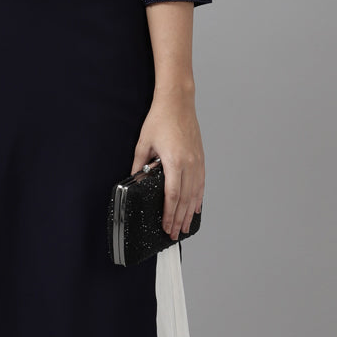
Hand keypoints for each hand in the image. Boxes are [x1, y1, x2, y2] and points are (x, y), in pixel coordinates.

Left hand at [132, 89, 204, 237]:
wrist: (178, 102)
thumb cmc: (160, 119)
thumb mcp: (143, 142)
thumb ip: (139, 164)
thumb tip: (134, 179)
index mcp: (173, 161)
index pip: (172, 195)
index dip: (169, 214)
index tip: (166, 226)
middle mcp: (189, 164)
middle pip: (185, 200)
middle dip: (179, 219)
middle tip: (174, 234)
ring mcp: (197, 161)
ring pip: (195, 194)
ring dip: (190, 213)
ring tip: (185, 227)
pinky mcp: (200, 158)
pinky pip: (201, 184)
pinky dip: (198, 199)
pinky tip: (196, 208)